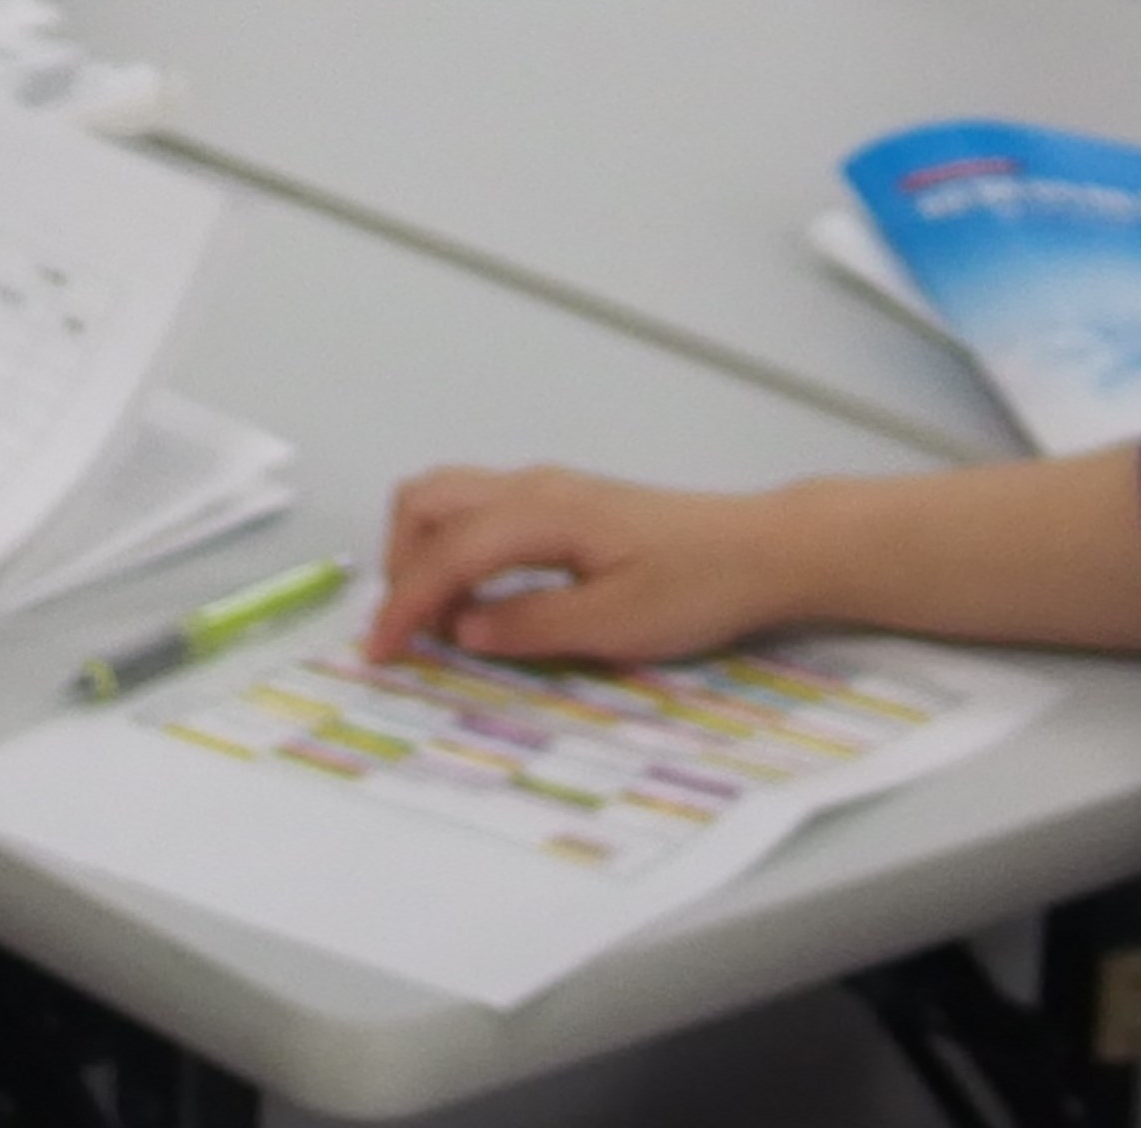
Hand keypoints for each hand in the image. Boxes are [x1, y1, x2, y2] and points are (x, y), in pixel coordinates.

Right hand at [368, 465, 809, 664]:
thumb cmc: (700, 586)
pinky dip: (454, 547)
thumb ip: (533, 625)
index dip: (404, 603)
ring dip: (424, 552)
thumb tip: (462, 629)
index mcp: (544, 513)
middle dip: (400, 566)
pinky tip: (479, 598)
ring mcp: (546, 488)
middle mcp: (534, 487)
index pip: (447, 552)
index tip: (378, 653)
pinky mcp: (561, 502)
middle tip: (408, 633)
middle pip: (427, 501)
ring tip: (442, 620)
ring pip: (448, 498)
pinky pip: (478, 509)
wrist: (763, 550)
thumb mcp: (617, 624)